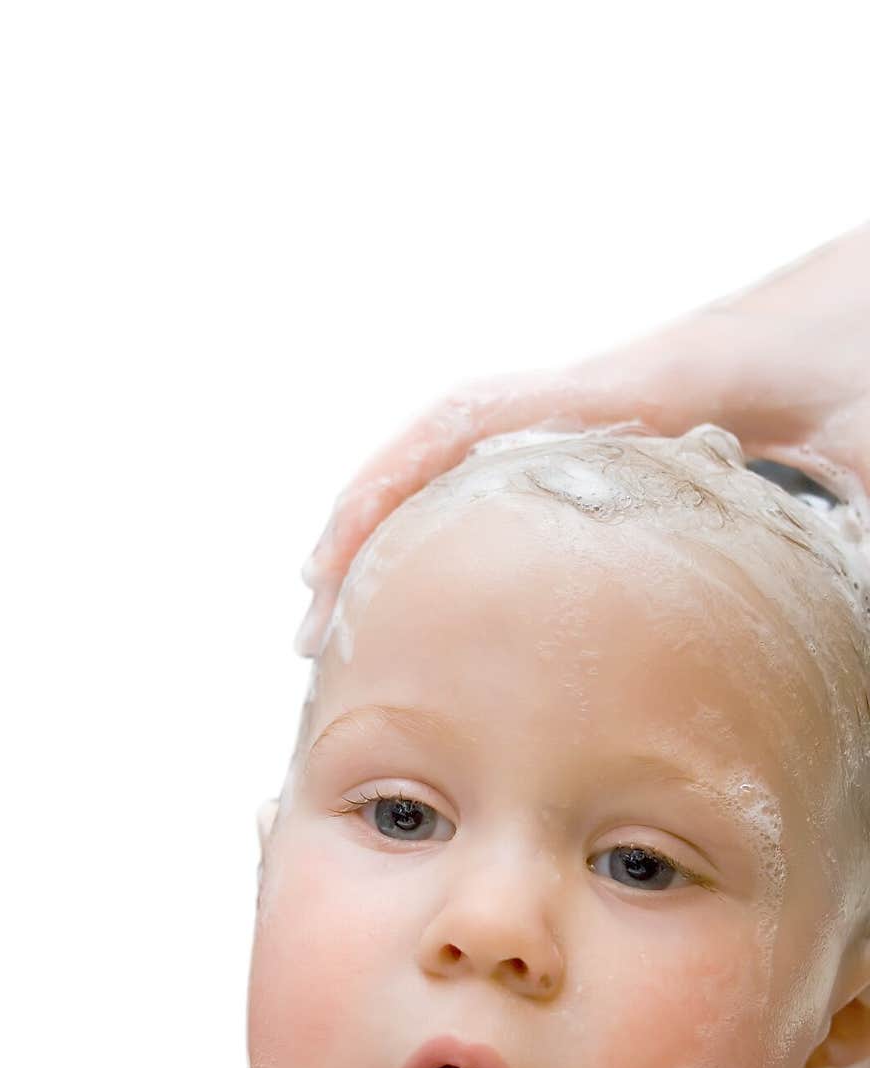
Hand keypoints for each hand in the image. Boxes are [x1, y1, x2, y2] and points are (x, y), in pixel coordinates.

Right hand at [296, 221, 869, 657]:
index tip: (328, 565)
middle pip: (442, 440)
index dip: (387, 487)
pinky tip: (448, 569)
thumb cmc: (868, 341)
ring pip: (466, 451)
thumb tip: (834, 662)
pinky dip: (456, 508)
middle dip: (365, 522)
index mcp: (644, 388)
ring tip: (351, 605)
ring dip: (398, 518)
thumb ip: (851, 536)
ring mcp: (606, 403)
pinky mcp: (623, 421)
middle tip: (318, 625)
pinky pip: (511, 459)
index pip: (477, 420)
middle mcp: (604, 390)